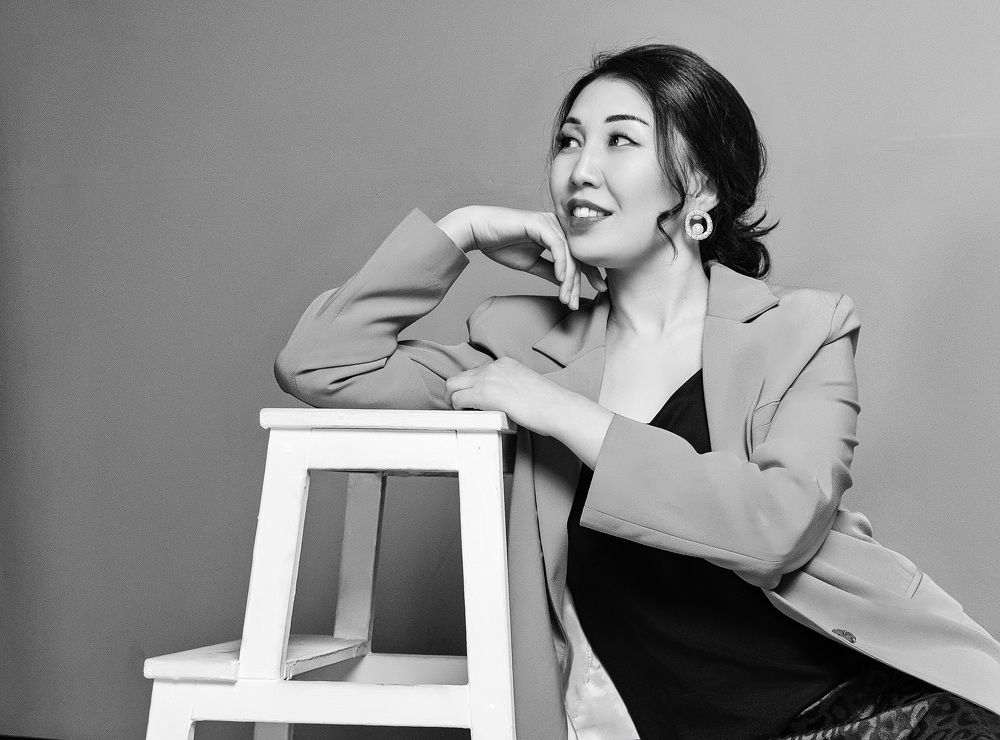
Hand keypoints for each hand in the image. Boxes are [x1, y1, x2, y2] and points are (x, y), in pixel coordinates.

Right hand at [436, 205, 606, 309]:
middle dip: (580, 281)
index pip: (578, 255)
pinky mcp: (540, 224)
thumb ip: (550, 270)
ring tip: (566, 298)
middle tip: (577, 303)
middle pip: (578, 255)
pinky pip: (557, 246)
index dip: (589, 273)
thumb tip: (565, 283)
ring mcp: (549, 223)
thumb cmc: (501, 244)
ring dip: (568, 279)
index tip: (596, 291)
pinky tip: (561, 280)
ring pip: (569, 254)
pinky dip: (560, 264)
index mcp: (557, 233)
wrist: (479, 232)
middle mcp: (557, 225)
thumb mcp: (531, 263)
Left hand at [445, 356, 567, 434]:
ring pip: (453, 385)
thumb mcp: (524, 385)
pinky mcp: (483, 393)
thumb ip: (507, 386)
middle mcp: (493, 367)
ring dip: (453, 399)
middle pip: (459, 376)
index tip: (470, 397)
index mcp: (504, 363)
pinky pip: (458, 398)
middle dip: (455, 391)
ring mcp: (487, 378)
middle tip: (458, 405)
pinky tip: (464, 414)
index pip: (475, 371)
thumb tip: (499, 399)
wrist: (556, 407)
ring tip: (459, 411)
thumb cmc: (547, 403)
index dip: (470, 386)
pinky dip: (457, 407)